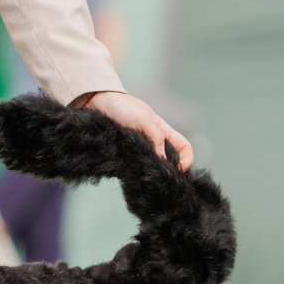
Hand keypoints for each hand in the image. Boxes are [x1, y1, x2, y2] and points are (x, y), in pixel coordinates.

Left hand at [74, 89, 192, 169]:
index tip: (179, 169)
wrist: (97, 104)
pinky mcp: (126, 156)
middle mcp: (154, 142)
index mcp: (163, 132)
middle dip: (169, 171)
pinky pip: (134, 168)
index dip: (187, 159)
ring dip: (151, 173)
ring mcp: (140, 150)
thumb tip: (163, 159)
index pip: (183, 147)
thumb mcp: (143, 119)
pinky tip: (131, 175)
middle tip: (163, 179)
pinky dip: (135, 173)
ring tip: (146, 177)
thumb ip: (155, 137)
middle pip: (169, 161)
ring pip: (152, 167)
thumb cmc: (122, 107)